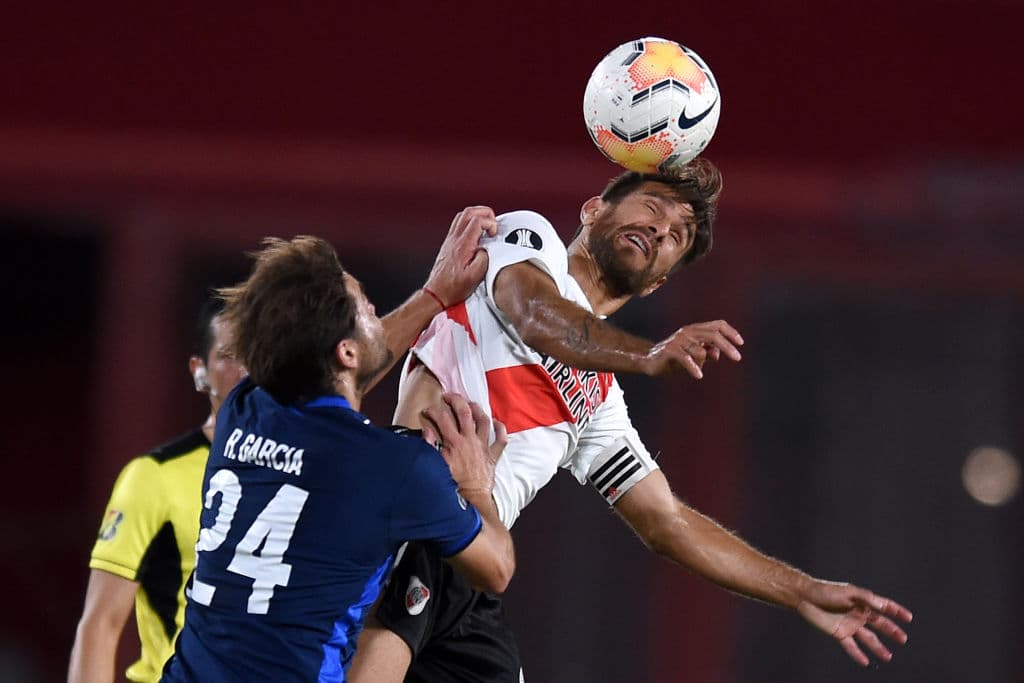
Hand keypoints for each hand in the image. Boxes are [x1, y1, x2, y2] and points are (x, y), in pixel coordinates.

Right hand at [420, 393, 507, 492]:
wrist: (472, 499)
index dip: (433, 411)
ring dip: (477, 409)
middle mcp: (470, 441)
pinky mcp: (492, 456)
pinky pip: (501, 440)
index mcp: (454, 443)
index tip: (428, 411)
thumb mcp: (436, 466)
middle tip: (448, 396)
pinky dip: (500, 429)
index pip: (442, 419)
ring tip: (470, 403)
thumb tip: (426, 432)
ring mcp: (483, 447)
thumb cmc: (453, 485)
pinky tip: (496, 422)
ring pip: (483, 421)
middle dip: (456, 400)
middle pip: (464, 412)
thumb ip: (430, 447)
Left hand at [423, 207, 498, 307]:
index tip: (494, 234)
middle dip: (485, 213)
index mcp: (463, 245)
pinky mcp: (449, 243)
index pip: (478, 220)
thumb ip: (484, 259)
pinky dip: (470, 223)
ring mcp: (450, 240)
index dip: (490, 223)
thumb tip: (487, 249)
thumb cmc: (453, 287)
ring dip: (477, 216)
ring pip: (463, 215)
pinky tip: (476, 234)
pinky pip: (459, 224)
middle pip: (469, 212)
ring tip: (486, 227)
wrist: (436, 292)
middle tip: (493, 224)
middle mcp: (455, 239)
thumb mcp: (474, 277)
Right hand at [641, 320, 743, 378]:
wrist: (650, 361)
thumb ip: (707, 353)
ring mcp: (678, 340)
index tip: (741, 343)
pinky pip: (687, 359)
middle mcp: (688, 331)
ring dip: (701, 363)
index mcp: (695, 330)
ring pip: (700, 351)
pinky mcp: (670, 350)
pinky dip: (694, 368)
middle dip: (727, 346)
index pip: (717, 325)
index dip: (730, 332)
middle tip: (738, 358)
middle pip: (713, 335)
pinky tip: (698, 375)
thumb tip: (717, 353)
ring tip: (695, 370)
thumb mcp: (695, 357)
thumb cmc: (675, 359)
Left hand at [796, 580, 912, 665]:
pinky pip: (851, 646)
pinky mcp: (839, 633)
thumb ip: (867, 598)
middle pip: (879, 624)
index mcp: (863, 602)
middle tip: (903, 639)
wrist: (805, 598)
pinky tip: (866, 662)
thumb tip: (883, 605)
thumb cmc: (826, 591)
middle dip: (892, 631)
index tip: (908, 618)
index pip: (884, 606)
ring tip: (888, 656)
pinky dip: (858, 654)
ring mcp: (850, 625)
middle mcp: (858, 614)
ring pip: (868, 638)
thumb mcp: (849, 592)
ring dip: (878, 647)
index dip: (896, 611)